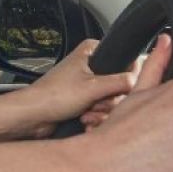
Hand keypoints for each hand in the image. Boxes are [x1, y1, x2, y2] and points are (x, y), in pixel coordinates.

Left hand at [13, 38, 139, 137]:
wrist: (32, 116)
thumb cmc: (52, 96)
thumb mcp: (93, 87)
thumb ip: (121, 82)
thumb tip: (140, 80)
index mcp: (91, 51)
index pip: (126, 62)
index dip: (125, 80)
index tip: (116, 90)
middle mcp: (90, 65)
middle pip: (121, 85)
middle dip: (109, 100)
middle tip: (95, 103)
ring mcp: (88, 83)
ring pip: (112, 100)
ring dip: (102, 111)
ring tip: (86, 112)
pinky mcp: (84, 100)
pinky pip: (102, 109)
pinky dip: (96, 117)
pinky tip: (85, 119)